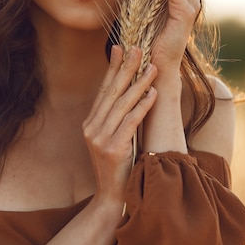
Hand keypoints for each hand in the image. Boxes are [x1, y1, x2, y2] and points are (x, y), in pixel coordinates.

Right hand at [82, 45, 156, 205]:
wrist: (113, 197)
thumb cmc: (118, 167)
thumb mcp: (113, 139)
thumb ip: (116, 119)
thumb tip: (130, 93)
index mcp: (91, 123)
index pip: (103, 90)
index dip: (112, 68)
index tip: (120, 47)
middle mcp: (92, 128)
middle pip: (111, 92)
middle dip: (126, 68)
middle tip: (138, 48)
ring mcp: (101, 139)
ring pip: (122, 104)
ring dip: (139, 83)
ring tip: (152, 67)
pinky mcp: (114, 149)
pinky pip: (130, 122)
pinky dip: (142, 106)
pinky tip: (153, 93)